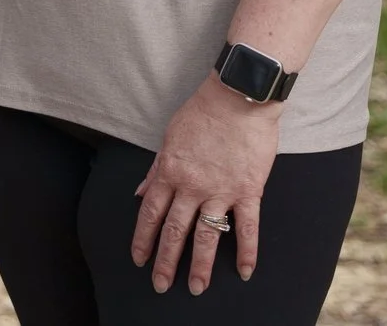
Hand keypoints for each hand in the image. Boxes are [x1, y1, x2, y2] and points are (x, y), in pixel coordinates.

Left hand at [131, 76, 281, 295]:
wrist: (239, 98)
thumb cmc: (202, 113)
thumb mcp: (169, 137)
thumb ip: (156, 168)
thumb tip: (139, 192)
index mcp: (170, 172)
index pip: (150, 213)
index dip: (143, 238)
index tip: (139, 259)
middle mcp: (192, 186)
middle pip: (175, 230)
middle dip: (166, 261)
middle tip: (160, 285)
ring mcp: (221, 190)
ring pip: (207, 235)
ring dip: (200, 265)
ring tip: (196, 288)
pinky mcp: (248, 190)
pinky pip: (247, 227)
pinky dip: (246, 251)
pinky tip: (244, 272)